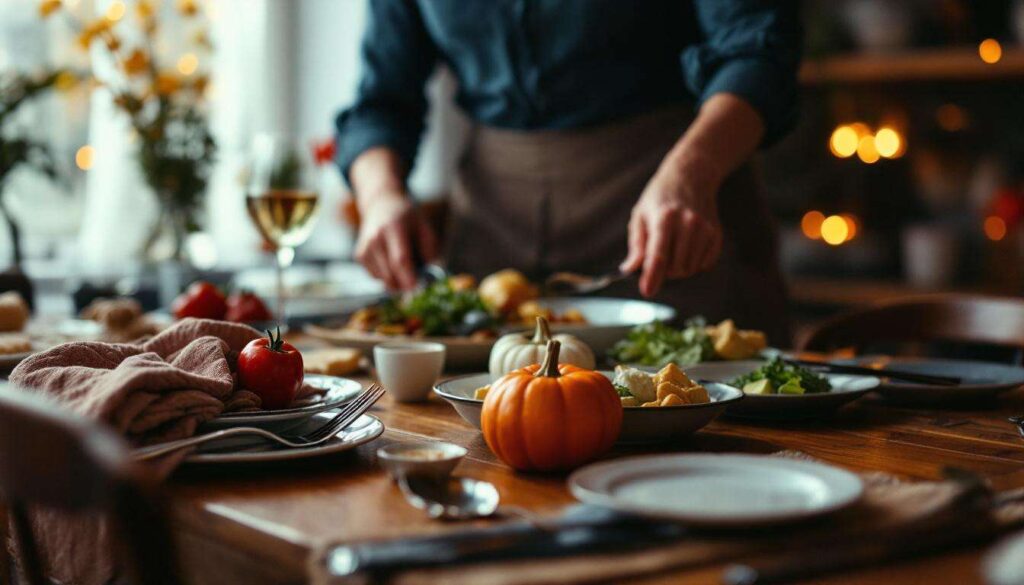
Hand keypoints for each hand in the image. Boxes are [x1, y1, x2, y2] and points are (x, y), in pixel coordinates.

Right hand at [355, 191, 436, 290]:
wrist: (381, 204)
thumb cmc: (408, 218)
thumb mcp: (425, 226)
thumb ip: (430, 250)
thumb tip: (428, 276)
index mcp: (394, 228)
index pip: (400, 260)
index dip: (410, 278)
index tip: (419, 287)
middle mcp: (376, 239)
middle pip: (390, 274)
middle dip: (405, 285)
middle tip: (417, 283)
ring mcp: (365, 248)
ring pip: (382, 279)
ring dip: (396, 280)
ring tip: (403, 263)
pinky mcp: (359, 255)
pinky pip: (375, 276)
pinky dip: (386, 275)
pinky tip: (390, 260)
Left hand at [619, 164, 722, 297]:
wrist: (691, 176)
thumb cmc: (660, 198)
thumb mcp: (640, 215)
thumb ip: (637, 245)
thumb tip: (629, 269)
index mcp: (664, 219)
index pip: (658, 255)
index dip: (652, 276)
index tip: (647, 291)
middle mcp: (688, 224)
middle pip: (675, 268)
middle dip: (663, 271)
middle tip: (657, 258)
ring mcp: (705, 229)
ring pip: (690, 269)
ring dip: (678, 269)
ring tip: (672, 249)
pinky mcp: (716, 234)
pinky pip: (704, 265)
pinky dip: (694, 263)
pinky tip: (687, 247)